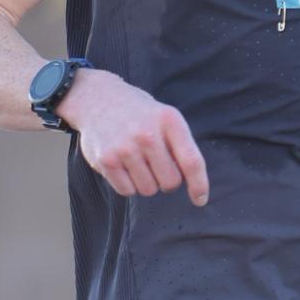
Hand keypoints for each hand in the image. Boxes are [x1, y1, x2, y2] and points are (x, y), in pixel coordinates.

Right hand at [60, 68, 208, 202]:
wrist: (99, 99)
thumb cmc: (141, 116)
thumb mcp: (167, 119)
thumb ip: (182, 147)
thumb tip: (194, 186)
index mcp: (170, 121)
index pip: (192, 162)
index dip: (199, 185)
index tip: (200, 200)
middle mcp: (148, 134)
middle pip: (170, 182)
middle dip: (167, 181)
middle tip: (156, 165)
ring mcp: (125, 147)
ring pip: (148, 190)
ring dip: (146, 183)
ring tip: (137, 161)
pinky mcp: (106, 160)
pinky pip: (127, 191)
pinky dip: (128, 184)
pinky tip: (123, 165)